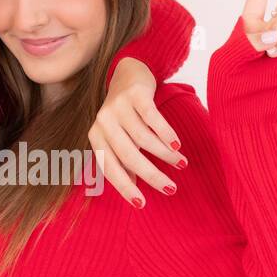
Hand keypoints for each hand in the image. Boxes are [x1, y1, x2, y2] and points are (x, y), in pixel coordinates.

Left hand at [88, 57, 187, 208]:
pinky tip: (177, 146)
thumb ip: (123, 160)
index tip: (142, 204)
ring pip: (143, 138)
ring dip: (164, 155)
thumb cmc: (124, 114)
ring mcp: (117, 106)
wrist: (127, 72)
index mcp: (95, 136)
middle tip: (170, 188)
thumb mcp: (117, 136)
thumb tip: (134, 189)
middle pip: (128, 155)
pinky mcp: (134, 94)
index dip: (124, 187)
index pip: (109, 167)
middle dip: (151, 175)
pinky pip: (152, 118)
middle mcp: (103, 122)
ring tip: (180, 164)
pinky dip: (166, 134)